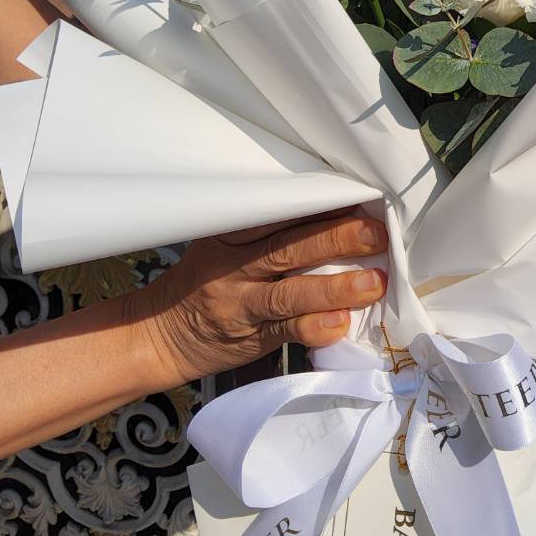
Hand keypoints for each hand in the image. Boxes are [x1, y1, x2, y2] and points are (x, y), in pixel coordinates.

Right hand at [137, 211, 388, 385]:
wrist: (158, 334)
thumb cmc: (205, 281)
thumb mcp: (225, 246)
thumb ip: (268, 233)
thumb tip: (336, 214)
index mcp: (230, 234)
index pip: (278, 214)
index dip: (319, 206)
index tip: (357, 197)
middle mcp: (234, 266)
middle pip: (289, 247)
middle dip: (337, 239)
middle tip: (377, 234)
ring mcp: (241, 303)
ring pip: (290, 292)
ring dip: (335, 288)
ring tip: (374, 283)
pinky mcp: (249, 338)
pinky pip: (285, 332)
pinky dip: (313, 327)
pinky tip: (339, 324)